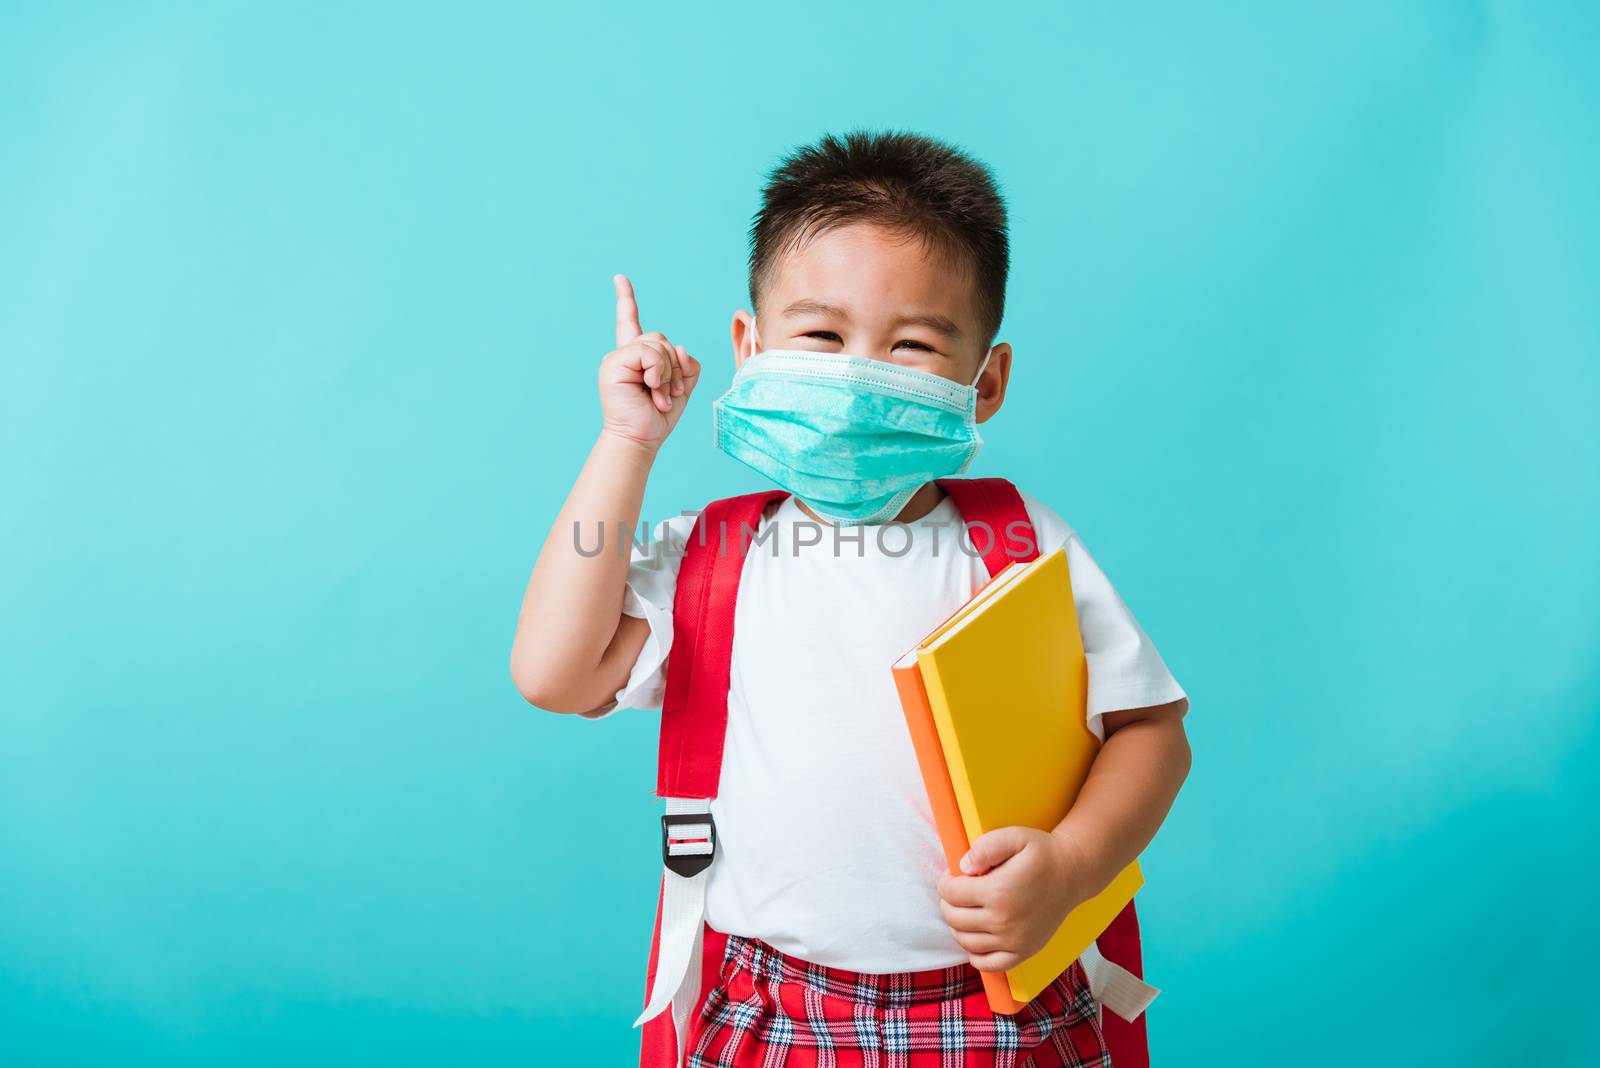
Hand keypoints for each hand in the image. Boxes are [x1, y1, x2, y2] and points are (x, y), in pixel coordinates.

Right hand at [598, 274, 702, 450]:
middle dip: (674, 367)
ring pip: (658, 345)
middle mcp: (624, 355)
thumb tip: (681, 348)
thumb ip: (686, 364)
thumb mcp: (681, 387)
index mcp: (636, 358)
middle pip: (661, 338)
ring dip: (668, 373)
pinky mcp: (613, 365)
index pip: (631, 322)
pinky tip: (652, 390)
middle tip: (667, 394)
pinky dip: (658, 372)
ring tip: (659, 396)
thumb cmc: (657, 417)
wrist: (640, 439)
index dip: (626, 300)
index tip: (620, 279)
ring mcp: (616, 359)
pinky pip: (649, 353)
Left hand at [936, 826, 1092, 972]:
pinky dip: (975, 955)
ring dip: (957, 926)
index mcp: (998, 891)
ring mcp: (1014, 941)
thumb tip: (963, 867)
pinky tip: (976, 938)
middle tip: (956, 892)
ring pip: (966, 941)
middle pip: (954, 918)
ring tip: (964, 911)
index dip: (945, 883)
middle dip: (948, 903)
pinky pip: (989, 965)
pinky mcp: (1024, 952)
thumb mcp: (1014, 836)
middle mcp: (1004, 921)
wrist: (1073, 874)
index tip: (951, 877)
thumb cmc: (1042, 853)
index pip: (951, 893)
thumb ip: (985, 847)